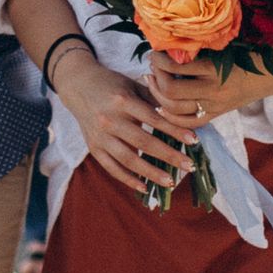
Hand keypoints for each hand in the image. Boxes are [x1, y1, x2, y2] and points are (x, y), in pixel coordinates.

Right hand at [52, 51, 190, 194]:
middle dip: (168, 156)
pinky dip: (128, 179)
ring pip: (128, 159)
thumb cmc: (112, 84)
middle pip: (143, 142)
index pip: (153, 119)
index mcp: (123, 101)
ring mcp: (100, 136)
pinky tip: (145, 187)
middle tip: (189, 166)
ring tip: (170, 182)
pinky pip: (112, 168)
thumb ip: (154, 100)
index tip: (194, 141)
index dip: (174, 131)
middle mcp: (109, 119)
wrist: (78, 85)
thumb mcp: (132, 85)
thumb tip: (182, 115)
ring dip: (151, 173)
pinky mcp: (93, 147)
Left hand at [145, 51, 244, 134]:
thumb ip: (199, 48)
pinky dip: (170, 116)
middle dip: (156, 77)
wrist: (271, 74)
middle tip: (152, 65)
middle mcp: (213, 91)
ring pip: (175, 109)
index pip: (177, 67)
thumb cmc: (247, 52)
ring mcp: (214, 106)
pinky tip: (160, 105)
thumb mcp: (223, 46)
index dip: (160, 59)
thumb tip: (168, 45)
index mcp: (215, 69)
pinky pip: (188, 122)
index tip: (155, 51)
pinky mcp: (216, 115)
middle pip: (172, 91)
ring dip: (157, 94)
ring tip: (152, 80)